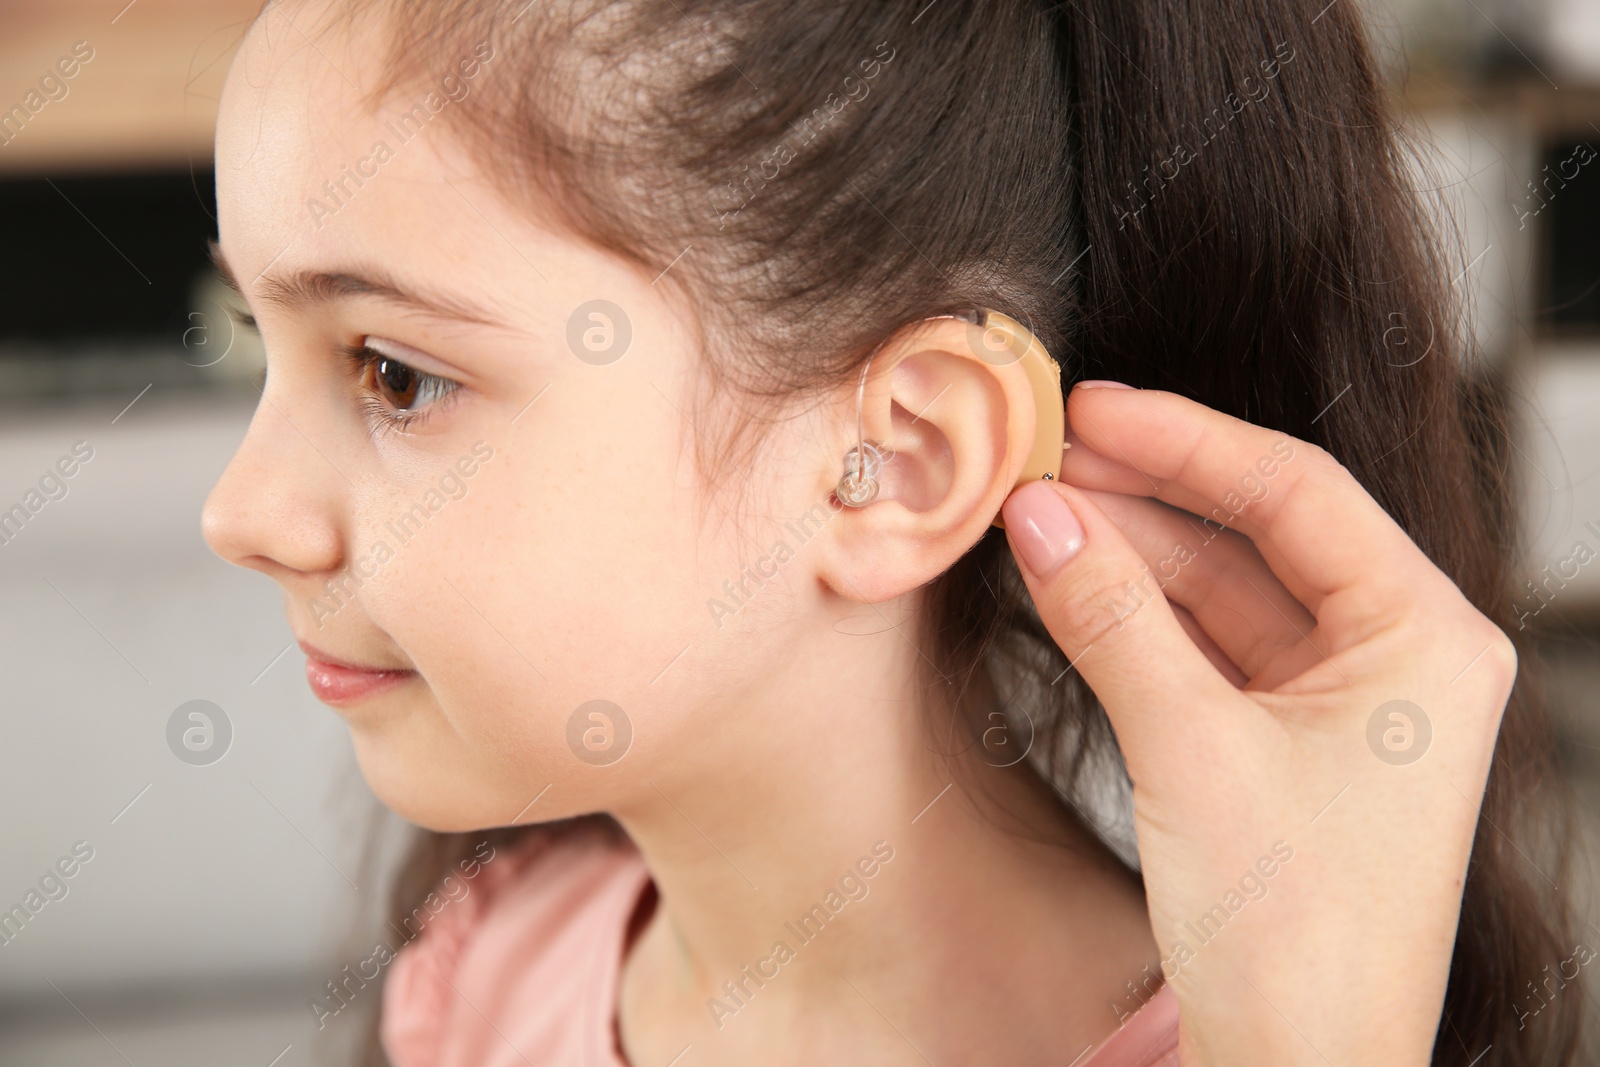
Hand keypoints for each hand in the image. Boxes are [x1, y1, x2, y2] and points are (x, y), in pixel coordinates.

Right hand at [999, 383, 1513, 1065]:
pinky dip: (1138, 617)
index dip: (1186, 439)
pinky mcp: (1287, 746)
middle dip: (1150, 494)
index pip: (1297, 494)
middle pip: (1259, 535)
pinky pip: (1207, 650)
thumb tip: (1039, 512)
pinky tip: (1073, 581)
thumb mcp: (1190, 749)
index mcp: (1426, 640)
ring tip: (1041, 513)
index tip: (1093, 408)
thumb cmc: (1296, 936)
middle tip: (1049, 455)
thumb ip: (1112, 617)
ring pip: (1225, 591)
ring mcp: (1341, 704)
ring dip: (1133, 553)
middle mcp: (1396, 659)